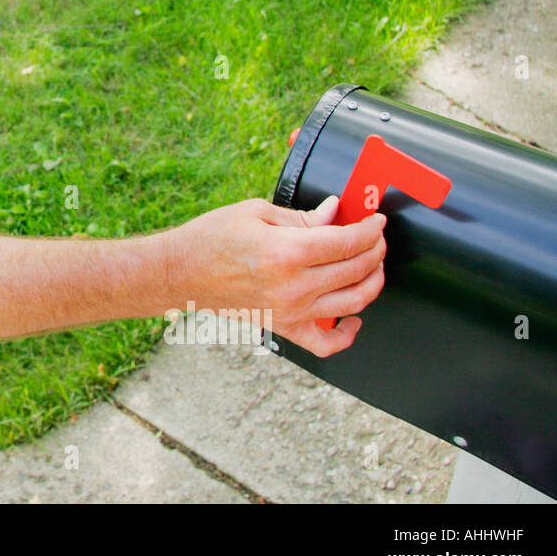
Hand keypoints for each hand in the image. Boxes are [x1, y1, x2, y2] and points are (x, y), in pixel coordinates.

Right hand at [162, 195, 386, 357]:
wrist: (179, 273)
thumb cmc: (210, 239)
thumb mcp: (255, 213)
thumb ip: (302, 216)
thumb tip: (336, 212)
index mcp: (288, 251)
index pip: (348, 241)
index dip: (370, 229)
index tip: (376, 221)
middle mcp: (294, 286)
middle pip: (356, 269)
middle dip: (375, 250)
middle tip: (375, 238)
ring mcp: (290, 311)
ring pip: (354, 302)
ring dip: (372, 282)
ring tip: (372, 267)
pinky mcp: (283, 327)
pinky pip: (327, 343)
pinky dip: (348, 334)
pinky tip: (354, 318)